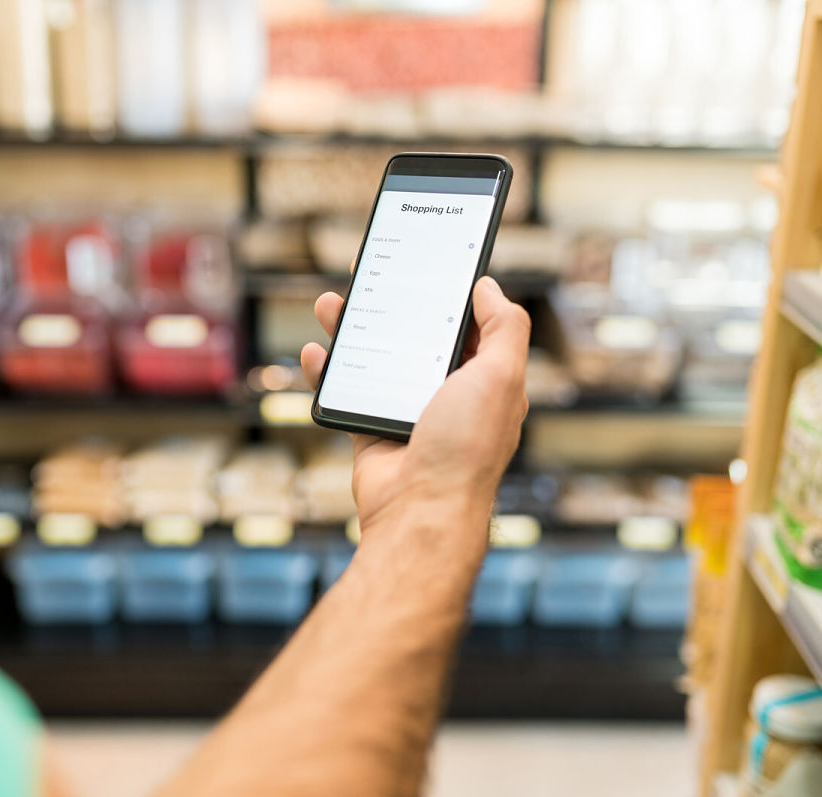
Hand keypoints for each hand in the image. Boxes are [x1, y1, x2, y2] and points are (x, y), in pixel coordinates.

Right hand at [300, 276, 529, 557]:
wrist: (421, 511)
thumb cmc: (467, 448)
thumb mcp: (503, 375)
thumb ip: (504, 326)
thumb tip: (489, 286)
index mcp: (485, 380)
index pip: (470, 325)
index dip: (450, 292)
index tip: (429, 260)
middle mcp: (448, 395)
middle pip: (415, 335)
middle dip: (392, 302)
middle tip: (371, 272)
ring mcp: (407, 412)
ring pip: (375, 358)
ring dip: (352, 329)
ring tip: (331, 302)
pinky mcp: (371, 430)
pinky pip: (345, 392)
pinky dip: (327, 371)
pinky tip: (316, 351)